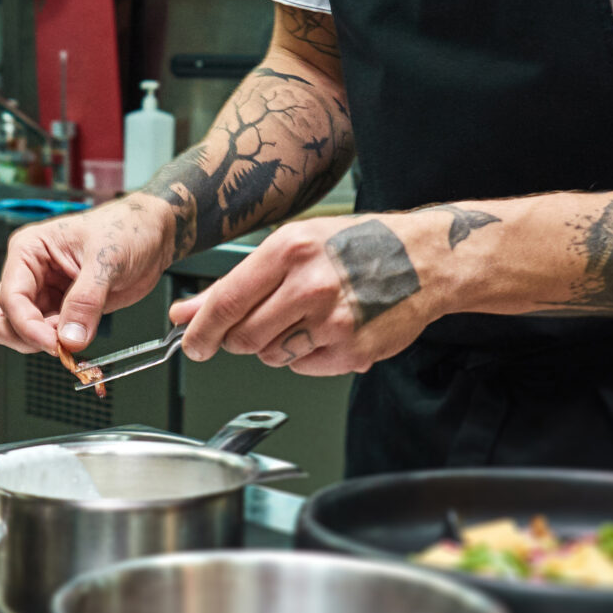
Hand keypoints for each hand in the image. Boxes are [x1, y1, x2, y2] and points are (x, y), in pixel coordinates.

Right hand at [0, 195, 175, 355]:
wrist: (152, 235)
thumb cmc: (126, 229)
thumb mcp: (106, 260)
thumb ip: (86, 301)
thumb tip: (70, 337)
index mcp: (29, 250)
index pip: (10, 298)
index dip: (28, 326)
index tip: (54, 342)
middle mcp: (30, 274)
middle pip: (3, 320)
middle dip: (28, 338)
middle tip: (61, 343)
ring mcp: (45, 294)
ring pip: (22, 333)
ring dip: (46, 344)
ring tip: (78, 337)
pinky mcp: (63, 310)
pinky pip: (49, 337)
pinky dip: (62, 347)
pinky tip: (82, 341)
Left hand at [167, 211, 449, 375]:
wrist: (426, 260)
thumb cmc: (359, 246)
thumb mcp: (294, 246)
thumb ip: (235, 282)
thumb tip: (186, 312)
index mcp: (290, 250)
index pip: (227, 301)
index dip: (200, 329)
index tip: (189, 342)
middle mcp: (310, 284)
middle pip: (244, 337)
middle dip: (239, 339)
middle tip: (255, 326)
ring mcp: (333, 321)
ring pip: (272, 355)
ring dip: (277, 346)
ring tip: (305, 318)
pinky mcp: (352, 351)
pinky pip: (305, 367)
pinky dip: (308, 355)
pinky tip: (329, 330)